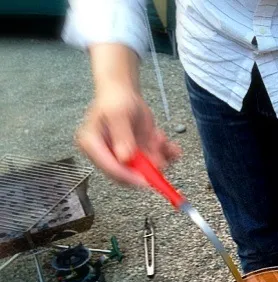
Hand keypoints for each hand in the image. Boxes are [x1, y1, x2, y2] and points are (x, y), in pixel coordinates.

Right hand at [76, 44, 179, 185]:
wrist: (124, 93)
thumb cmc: (115, 99)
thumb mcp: (118, 113)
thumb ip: (122, 136)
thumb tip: (124, 159)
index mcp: (92, 145)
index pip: (109, 167)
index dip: (128, 176)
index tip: (145, 180)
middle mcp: (107, 155)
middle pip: (129, 174)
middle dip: (149, 168)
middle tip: (161, 159)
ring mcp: (125, 157)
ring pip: (146, 170)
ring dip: (160, 159)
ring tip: (161, 140)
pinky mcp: (139, 156)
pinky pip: (156, 162)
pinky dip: (166, 156)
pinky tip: (172, 148)